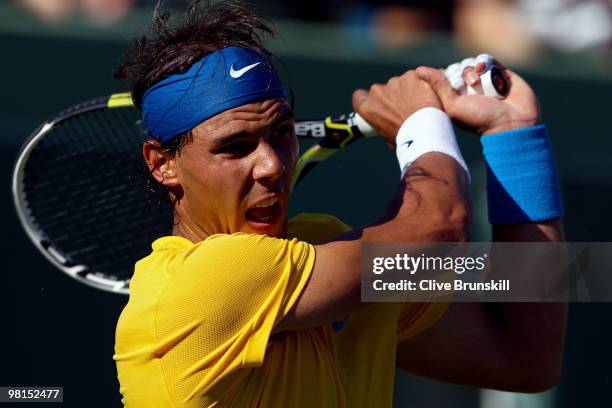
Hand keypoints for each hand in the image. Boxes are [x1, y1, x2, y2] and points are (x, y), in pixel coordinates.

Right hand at [352, 70, 441, 144]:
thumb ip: (384, 125)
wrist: (425, 132)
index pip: (359, 97)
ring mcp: (395, 82)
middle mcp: (377, 92)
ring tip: (420, 106)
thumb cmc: (408, 139)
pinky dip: (423, 84)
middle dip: (393, 96)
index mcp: (367, 108)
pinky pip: (417, 78)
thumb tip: (390, 126)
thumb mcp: (387, 137)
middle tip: (407, 109)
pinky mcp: (412, 76)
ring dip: (409, 91)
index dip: (367, 99)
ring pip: (401, 83)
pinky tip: (429, 96)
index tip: (377, 104)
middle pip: (383, 90)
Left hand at [416, 60, 539, 134]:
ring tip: (480, 80)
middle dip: (463, 73)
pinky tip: (486, 69)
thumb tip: (419, 70)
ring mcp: (484, 80)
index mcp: (456, 97)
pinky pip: (487, 59)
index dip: (447, 75)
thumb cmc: (480, 120)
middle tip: (471, 84)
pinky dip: (485, 61)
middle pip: (459, 68)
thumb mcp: (453, 106)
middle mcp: (469, 88)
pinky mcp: (499, 72)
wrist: (512, 123)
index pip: (445, 76)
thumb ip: (438, 87)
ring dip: (474, 68)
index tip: (455, 86)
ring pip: (472, 62)